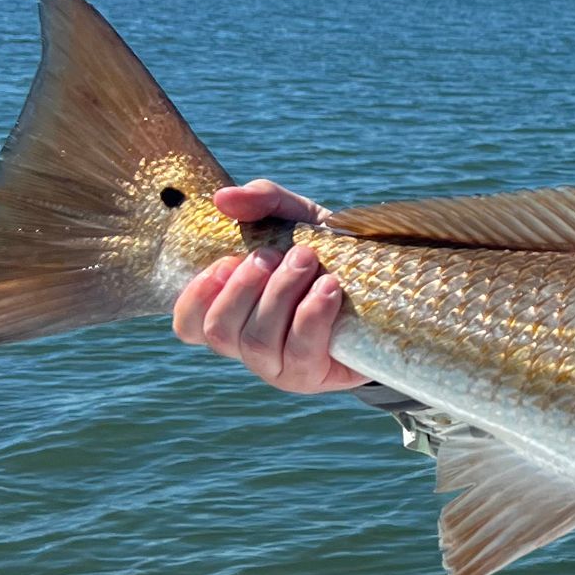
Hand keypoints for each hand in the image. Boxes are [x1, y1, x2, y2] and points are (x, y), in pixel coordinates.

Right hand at [171, 182, 366, 392]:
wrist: (385, 279)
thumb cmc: (325, 249)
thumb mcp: (294, 216)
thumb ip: (260, 201)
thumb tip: (224, 199)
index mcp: (233, 312)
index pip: (189, 323)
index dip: (196, 297)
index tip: (226, 262)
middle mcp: (248, 344)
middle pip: (220, 330)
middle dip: (244, 287)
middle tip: (276, 254)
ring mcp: (278, 366)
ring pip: (257, 341)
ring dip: (280, 294)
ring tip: (307, 260)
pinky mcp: (314, 376)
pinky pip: (301, 353)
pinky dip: (311, 315)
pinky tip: (329, 288)